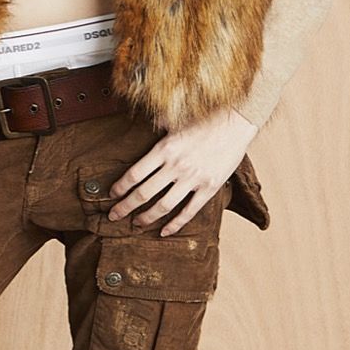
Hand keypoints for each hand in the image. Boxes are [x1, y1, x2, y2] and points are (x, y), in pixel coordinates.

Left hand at [108, 106, 259, 235]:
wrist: (237, 122)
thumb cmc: (206, 117)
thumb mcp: (177, 118)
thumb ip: (159, 124)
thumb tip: (148, 123)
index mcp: (165, 148)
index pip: (134, 174)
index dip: (120, 187)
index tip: (112, 195)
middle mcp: (176, 165)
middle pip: (143, 193)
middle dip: (125, 207)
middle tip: (114, 216)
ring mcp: (193, 179)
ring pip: (163, 206)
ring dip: (146, 218)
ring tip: (136, 224)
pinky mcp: (209, 188)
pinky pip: (188, 212)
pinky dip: (175, 224)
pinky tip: (164, 231)